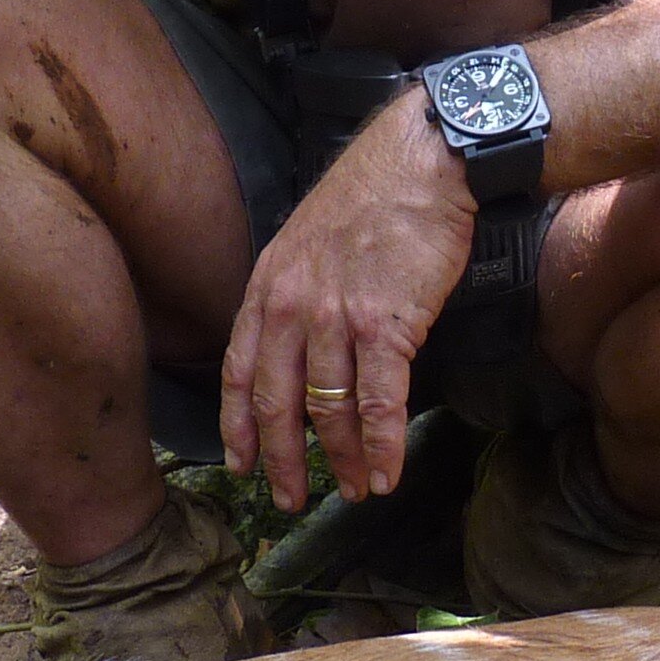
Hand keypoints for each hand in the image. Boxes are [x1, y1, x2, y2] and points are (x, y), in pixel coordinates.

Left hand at [222, 92, 472, 508]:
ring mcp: (336, 318)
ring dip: (340, 461)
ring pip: (328, 412)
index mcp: (268, 287)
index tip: (240, 463)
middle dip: (281, 460)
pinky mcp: (386, 326)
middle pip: (276, 404)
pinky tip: (386, 473)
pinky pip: (380, 403)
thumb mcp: (307, 241)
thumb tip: (300, 347)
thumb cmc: (374, 197)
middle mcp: (292, 307)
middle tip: (289, 498)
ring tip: (351, 490)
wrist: (421, 162)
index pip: (238, 370)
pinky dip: (382, 446)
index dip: (238, 424)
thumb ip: (295, 293)